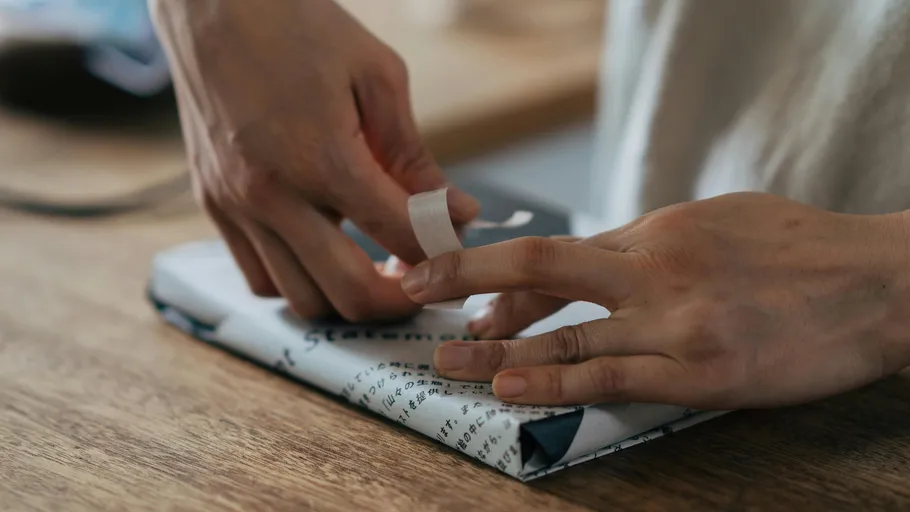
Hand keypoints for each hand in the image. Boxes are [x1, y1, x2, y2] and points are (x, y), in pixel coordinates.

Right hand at [150, 0, 478, 320]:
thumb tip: (454, 211)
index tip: (458, 246)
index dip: (442, 251)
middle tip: (424, 280)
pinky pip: (258, 277)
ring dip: (347, 295)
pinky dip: (298, 281)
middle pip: (349, 292)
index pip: (398, 235)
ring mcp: (235, 206)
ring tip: (375, 266)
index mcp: (321, 156)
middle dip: (400, 299)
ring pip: (301, 299)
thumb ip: (414, 157)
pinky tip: (324, 251)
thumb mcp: (377, 77)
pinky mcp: (213, 206)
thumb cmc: (299, 26)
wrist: (211, 3)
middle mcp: (271, 194)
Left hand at [401, 192, 909, 407]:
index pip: (557, 252)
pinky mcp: (703, 371)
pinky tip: (514, 388)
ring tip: (448, 362)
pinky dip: (558, 381)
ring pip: (567, 332)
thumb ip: (642, 243)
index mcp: (656, 230)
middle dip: (467, 280)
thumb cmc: (796, 250)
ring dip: (498, 349)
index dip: (494, 267)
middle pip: (542, 267)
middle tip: (414, 293)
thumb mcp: (712, 222)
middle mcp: (655, 268)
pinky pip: (615, 376)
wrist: (878, 283)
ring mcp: (677, 320)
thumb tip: (581, 271)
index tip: (448, 276)